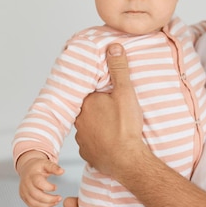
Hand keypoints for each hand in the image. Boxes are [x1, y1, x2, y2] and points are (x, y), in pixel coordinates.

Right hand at [16, 151, 63, 206]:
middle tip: (59, 198)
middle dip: (49, 199)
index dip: (48, 187)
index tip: (56, 187)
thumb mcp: (46, 163)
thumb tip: (62, 171)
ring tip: (56, 202)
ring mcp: (24, 191)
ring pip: (33, 202)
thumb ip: (54, 167)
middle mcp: (26, 184)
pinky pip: (31, 205)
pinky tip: (50, 204)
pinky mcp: (23, 197)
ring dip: (46, 205)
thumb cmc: (37, 166)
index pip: (38, 183)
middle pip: (35, 195)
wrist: (27, 168)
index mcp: (32, 175)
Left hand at [74, 43, 144, 175]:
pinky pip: (92, 143)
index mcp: (86, 103)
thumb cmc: (126, 126)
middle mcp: (79, 120)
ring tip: (114, 126)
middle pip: (89, 109)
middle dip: (99, 108)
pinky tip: (111, 141)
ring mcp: (82, 138)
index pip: (90, 92)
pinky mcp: (88, 153)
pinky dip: (100, 141)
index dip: (100, 92)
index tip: (109, 94)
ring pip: (89, 126)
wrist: (127, 159)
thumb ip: (119, 69)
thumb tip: (113, 46)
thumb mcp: (125, 92)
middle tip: (114, 110)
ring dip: (98, 125)